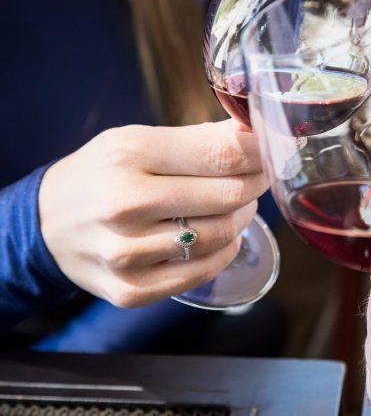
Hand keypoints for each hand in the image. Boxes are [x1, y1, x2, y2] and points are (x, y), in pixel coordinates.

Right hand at [39, 120, 267, 306]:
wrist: (46, 224)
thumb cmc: (102, 174)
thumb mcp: (137, 140)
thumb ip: (199, 139)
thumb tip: (256, 133)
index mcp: (129, 155)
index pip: (221, 154)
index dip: (259, 152)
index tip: (272, 149)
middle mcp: (125, 204)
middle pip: (229, 196)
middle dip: (256, 184)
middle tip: (258, 177)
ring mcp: (127, 252)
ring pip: (221, 235)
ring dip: (243, 218)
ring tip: (237, 206)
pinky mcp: (131, 289)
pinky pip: (203, 271)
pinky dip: (225, 252)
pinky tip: (222, 238)